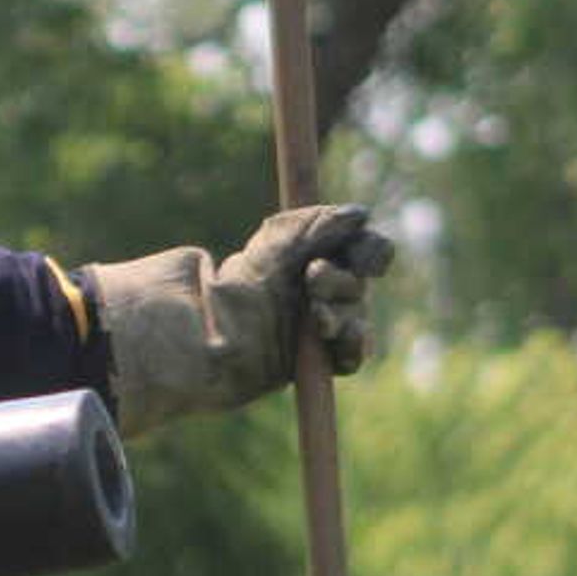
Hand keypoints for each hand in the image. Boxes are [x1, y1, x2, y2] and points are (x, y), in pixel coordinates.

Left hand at [91, 202, 395, 433]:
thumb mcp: (275, 245)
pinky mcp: (316, 360)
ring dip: (343, 314)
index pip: (366, 250)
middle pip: (359, 285)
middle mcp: (325, 290)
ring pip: (357, 319)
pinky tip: (334, 338)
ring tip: (316, 316)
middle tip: (312, 279)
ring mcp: (322, 326)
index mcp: (319, 256)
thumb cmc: (235, 284)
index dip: (371, 251)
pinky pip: (350, 355)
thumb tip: (360, 214)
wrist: (206, 332)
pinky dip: (351, 346)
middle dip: (340, 281)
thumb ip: (317, 225)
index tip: (361, 255)